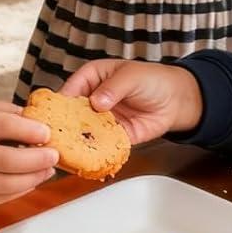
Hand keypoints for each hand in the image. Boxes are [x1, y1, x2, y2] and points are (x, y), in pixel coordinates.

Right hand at [0, 103, 57, 207]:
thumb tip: (35, 122)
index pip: (4, 126)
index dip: (32, 132)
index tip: (48, 134)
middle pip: (8, 162)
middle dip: (38, 160)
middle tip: (54, 156)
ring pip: (4, 186)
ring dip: (32, 180)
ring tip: (46, 171)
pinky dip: (15, 192)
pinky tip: (27, 183)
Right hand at [60, 60, 202, 143]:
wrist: (176, 100)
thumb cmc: (153, 79)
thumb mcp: (131, 76)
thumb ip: (113, 88)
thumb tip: (97, 101)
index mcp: (93, 78)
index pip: (71, 88)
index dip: (62, 101)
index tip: (55, 112)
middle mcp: (93, 99)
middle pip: (72, 113)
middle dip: (65, 124)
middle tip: (57, 135)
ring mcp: (102, 119)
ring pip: (83, 131)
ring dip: (78, 140)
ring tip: (69, 149)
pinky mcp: (113, 136)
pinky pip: (100, 145)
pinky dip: (95, 151)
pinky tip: (89, 156)